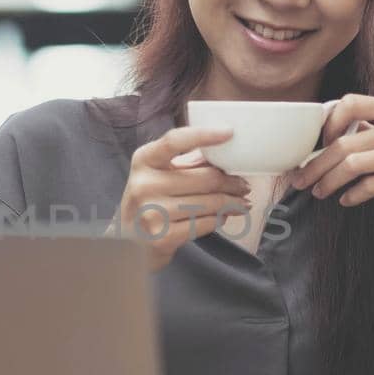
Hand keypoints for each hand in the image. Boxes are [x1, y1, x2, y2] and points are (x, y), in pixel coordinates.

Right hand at [113, 126, 251, 271]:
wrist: (129, 242)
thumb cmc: (150, 201)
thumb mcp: (157, 175)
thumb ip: (185, 163)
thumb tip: (225, 156)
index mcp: (143, 161)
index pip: (175, 141)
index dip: (204, 135)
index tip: (229, 132)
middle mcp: (144, 185)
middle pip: (205, 177)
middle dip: (231, 182)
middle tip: (244, 185)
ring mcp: (152, 213)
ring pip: (210, 203)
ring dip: (232, 202)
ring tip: (241, 202)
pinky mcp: (163, 237)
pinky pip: (205, 224)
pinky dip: (219, 219)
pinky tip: (222, 217)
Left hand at [287, 94, 373, 223]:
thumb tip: (333, 133)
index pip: (350, 103)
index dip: (327, 123)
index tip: (318, 144)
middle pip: (344, 143)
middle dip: (316, 164)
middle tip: (301, 180)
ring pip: (353, 165)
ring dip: (328, 182)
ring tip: (318, 192)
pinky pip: (372, 186)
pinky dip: (353, 194)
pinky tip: (346, 200)